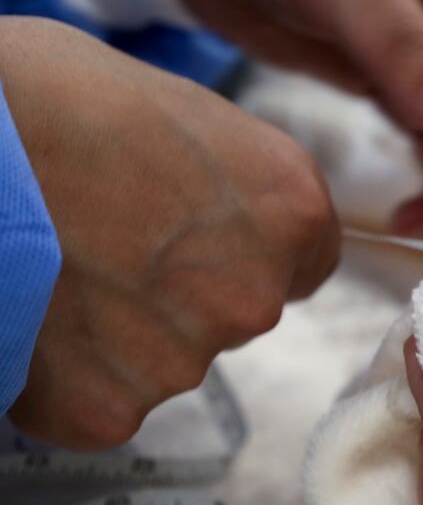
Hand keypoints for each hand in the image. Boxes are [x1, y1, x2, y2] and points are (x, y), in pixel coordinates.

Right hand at [3, 17, 339, 449]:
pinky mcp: (109, 409)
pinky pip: (101, 399)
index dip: (246, 248)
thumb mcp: (188, 115)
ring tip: (60, 268)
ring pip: (166, 358)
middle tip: (106, 240)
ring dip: (123, 332)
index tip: (196, 233)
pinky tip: (33, 315)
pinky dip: (68, 375)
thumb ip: (233, 185)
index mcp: (292, 210)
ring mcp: (186, 359)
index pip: (306, 264)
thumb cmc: (59, 95)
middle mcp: (256, 296)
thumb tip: (229, 216)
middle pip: (237, 311)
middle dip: (184, 289)